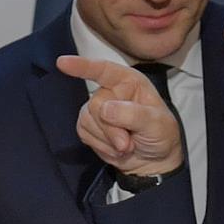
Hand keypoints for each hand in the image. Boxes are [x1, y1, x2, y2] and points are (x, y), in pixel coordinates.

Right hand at [57, 55, 182, 176]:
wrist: (154, 160)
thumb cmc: (161, 134)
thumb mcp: (156, 124)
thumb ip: (133, 114)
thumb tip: (104, 109)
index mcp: (129, 81)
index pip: (103, 70)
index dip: (82, 66)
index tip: (63, 63)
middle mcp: (111, 91)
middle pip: (95, 104)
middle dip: (111, 129)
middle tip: (127, 144)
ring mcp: (98, 108)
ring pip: (87, 120)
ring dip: (106, 139)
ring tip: (126, 146)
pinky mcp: (89, 125)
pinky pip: (83, 132)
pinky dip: (100, 145)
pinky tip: (115, 148)